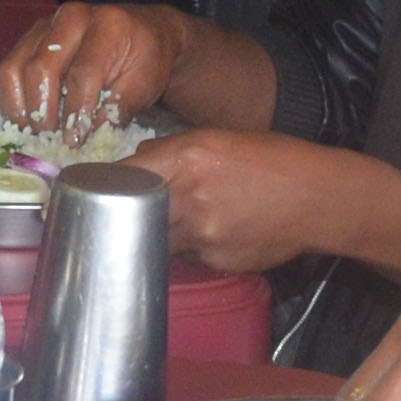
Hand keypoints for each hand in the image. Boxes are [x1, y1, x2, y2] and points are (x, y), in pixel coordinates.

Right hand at [0, 0, 200, 131]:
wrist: (138, 35)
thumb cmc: (143, 61)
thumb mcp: (143, 83)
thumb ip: (117, 108)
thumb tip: (86, 136)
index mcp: (107, 25)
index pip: (82, 74)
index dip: (75, 113)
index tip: (75, 142)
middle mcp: (70, 18)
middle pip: (41, 69)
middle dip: (44, 112)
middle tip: (52, 139)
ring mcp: (43, 27)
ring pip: (13, 69)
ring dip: (20, 109)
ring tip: (37, 132)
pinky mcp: (26, 41)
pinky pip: (4, 74)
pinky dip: (9, 102)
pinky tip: (26, 121)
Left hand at [116, 129, 380, 274]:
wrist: (322, 199)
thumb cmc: (275, 161)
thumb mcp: (221, 139)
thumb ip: (174, 152)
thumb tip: (135, 164)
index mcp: (189, 155)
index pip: (123, 175)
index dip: (99, 188)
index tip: (79, 196)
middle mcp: (190, 195)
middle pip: (131, 213)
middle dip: (122, 216)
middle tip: (110, 218)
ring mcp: (202, 233)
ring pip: (155, 239)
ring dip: (153, 234)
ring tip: (175, 224)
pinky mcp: (215, 260)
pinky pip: (185, 256)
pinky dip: (189, 247)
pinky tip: (214, 234)